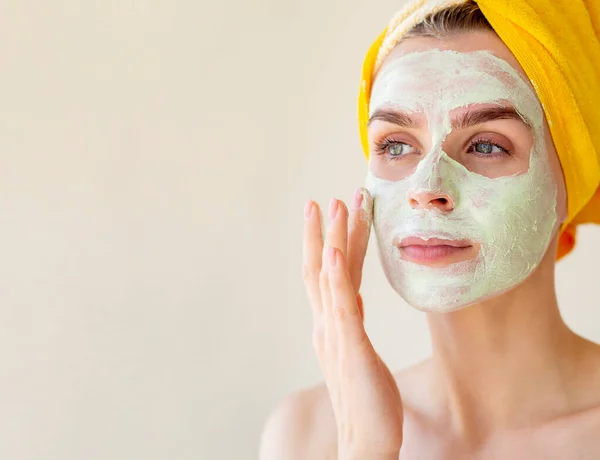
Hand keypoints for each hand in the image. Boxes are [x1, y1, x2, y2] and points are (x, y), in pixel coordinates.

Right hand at [302, 188, 403, 459]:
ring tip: (336, 207)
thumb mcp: (356, 351)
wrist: (366, 438)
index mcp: (330, 324)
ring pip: (328, 278)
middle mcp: (326, 324)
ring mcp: (334, 333)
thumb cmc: (366, 398)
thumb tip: (351, 298)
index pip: (327, 274)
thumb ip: (350, 322)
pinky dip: (335, 276)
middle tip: (326, 199)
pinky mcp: (349, 346)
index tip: (336, 214)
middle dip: (324, 231)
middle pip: (320, 268)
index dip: (330, 242)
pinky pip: (340, 305)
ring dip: (331, 240)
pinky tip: (335, 252)